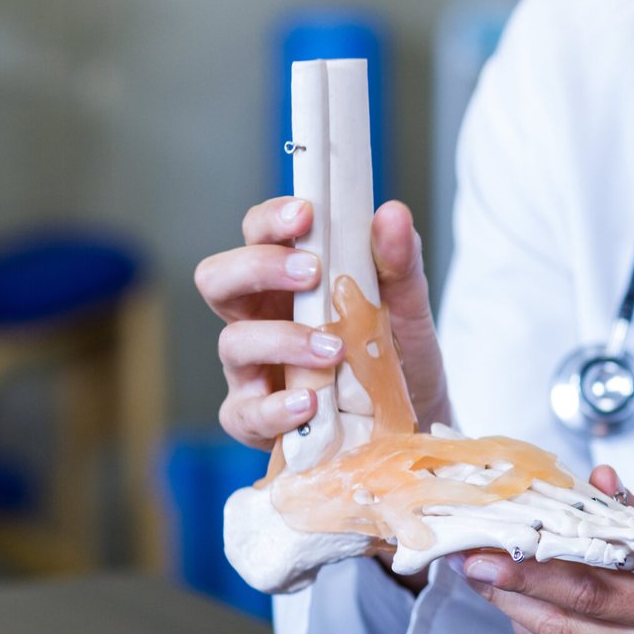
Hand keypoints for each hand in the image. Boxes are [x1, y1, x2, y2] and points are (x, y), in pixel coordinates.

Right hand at [194, 196, 450, 447]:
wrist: (416, 415)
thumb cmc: (396, 353)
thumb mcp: (408, 305)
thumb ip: (400, 262)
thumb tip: (393, 214)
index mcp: (286, 280)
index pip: (257, 235)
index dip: (271, 220)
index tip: (306, 214)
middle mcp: (259, 318)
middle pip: (217, 279)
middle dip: (257, 267)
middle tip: (312, 272)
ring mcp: (252, 369)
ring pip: (233, 342)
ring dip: (281, 340)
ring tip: (333, 349)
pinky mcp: (258, 419)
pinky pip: (246, 413)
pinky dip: (275, 408)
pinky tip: (310, 402)